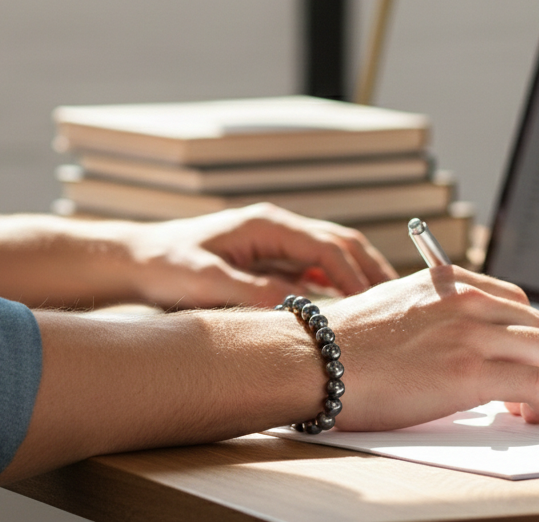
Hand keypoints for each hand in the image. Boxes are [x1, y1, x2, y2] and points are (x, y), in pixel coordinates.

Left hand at [122, 203, 396, 308]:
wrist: (139, 259)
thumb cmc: (167, 265)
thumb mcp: (204, 281)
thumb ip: (249, 292)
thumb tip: (294, 308)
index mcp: (266, 224)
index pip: (326, 247)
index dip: (353, 276)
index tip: (374, 307)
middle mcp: (276, 227)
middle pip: (339, 244)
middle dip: (370, 272)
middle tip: (399, 306)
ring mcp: (274, 242)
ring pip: (331, 256)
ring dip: (358, 278)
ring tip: (384, 311)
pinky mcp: (268, 259)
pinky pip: (313, 271)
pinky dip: (336, 287)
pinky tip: (347, 314)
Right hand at [328, 265, 538, 429]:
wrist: (318, 357)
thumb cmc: (347, 340)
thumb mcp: (397, 303)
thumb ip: (435, 310)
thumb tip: (463, 336)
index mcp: (446, 280)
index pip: (515, 300)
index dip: (521, 333)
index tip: (514, 357)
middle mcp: (464, 299)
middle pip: (537, 325)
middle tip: (525, 386)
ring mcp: (469, 333)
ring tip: (525, 404)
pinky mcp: (469, 372)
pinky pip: (536, 385)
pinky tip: (523, 414)